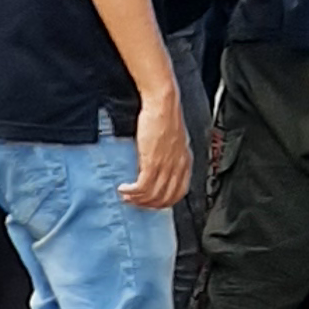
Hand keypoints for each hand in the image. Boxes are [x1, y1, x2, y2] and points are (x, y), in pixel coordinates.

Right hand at [123, 87, 191, 209]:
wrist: (162, 103)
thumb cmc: (165, 114)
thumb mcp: (173, 138)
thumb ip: (170, 153)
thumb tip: (159, 164)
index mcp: (185, 161)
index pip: (179, 192)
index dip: (164, 201)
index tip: (151, 201)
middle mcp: (177, 166)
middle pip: (165, 198)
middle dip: (148, 204)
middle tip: (135, 202)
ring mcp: (165, 166)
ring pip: (153, 195)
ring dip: (137, 200)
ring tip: (126, 196)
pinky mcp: (152, 162)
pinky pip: (143, 187)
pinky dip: (132, 192)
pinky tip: (124, 189)